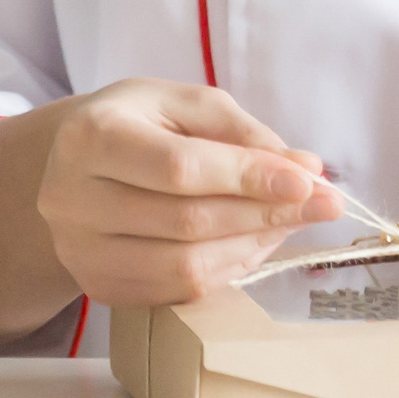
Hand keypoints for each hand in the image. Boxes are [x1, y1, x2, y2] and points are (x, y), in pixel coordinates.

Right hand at [38, 79, 342, 305]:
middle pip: (189, 223)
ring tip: (289, 222)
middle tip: (323, 204)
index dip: (250, 178)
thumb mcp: (183, 106)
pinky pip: (181, 292)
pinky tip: (253, 244)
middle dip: (267, 215)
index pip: (181, 169)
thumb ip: (242, 132)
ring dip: (254, 247)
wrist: (76, 170)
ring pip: (188, 267)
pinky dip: (230, 270)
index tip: (307, 182)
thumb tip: (305, 169)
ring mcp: (84, 254)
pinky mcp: (101, 287)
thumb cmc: (137, 127)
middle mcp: (75, 202)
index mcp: (92, 139)